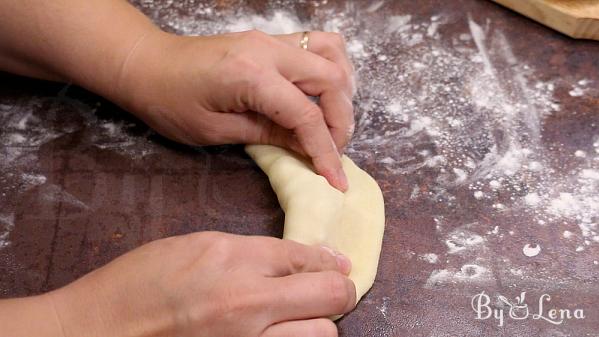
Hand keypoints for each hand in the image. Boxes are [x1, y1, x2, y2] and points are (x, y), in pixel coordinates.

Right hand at [48, 232, 355, 336]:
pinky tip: (282, 333)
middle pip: (329, 294)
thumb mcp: (194, 248)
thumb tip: (293, 259)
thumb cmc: (137, 284)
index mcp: (231, 258)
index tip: (337, 264)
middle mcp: (245, 302)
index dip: (326, 259)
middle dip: (337, 289)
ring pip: (323, 334)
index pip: (304, 256)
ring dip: (318, 323)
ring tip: (300, 319)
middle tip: (331, 290)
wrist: (96, 333)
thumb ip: (248, 253)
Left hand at [114, 30, 354, 190]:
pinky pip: (318, 44)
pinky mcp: (270, 39)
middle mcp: (268, 50)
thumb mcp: (217, 130)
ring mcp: (271, 39)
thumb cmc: (169, 102)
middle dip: (341, 122)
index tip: (336, 180)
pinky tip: (325, 94)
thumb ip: (269, 136)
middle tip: (333, 152)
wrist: (146, 65)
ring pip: (333, 54)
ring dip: (342, 92)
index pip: (306, 116)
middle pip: (331, 81)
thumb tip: (310, 149)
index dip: (326, 152)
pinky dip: (332, 69)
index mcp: (251, 75)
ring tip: (334, 123)